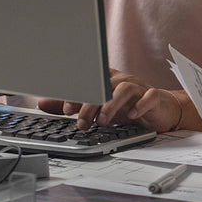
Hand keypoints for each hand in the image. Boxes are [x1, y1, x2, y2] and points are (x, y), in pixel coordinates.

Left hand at [38, 69, 185, 131]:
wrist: (159, 109)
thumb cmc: (127, 106)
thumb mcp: (97, 107)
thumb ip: (71, 104)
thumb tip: (42, 102)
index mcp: (106, 79)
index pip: (89, 82)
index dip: (77, 93)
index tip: (66, 109)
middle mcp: (121, 80)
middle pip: (105, 86)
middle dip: (91, 104)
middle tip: (82, 123)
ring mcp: (139, 87)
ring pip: (125, 90)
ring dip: (112, 105)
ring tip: (102, 121)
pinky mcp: (154, 97)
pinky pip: (149, 97)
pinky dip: (140, 105)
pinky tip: (132, 115)